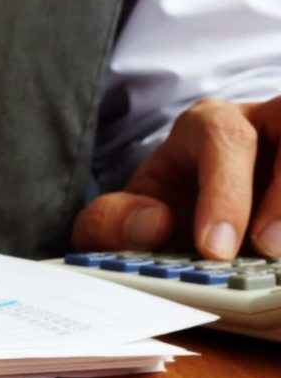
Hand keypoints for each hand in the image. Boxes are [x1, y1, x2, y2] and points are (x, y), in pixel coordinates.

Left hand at [74, 97, 280, 259]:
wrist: (182, 214)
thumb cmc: (160, 209)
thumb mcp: (121, 214)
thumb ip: (113, 220)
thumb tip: (152, 224)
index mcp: (208, 126)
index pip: (224, 138)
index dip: (226, 192)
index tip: (214, 248)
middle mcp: (264, 123)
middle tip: (266, 249)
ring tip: (279, 254)